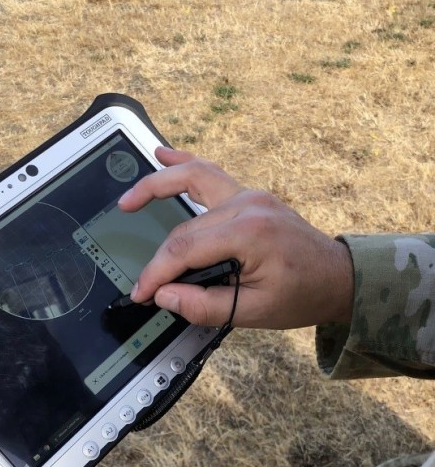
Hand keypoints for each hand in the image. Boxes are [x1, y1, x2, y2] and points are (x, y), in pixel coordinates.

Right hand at [119, 147, 353, 329]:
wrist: (337, 277)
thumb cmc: (303, 294)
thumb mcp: (255, 312)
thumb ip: (205, 305)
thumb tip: (165, 296)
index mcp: (250, 233)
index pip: (186, 249)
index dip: (158, 273)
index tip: (142, 293)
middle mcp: (248, 205)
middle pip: (185, 227)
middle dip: (158, 257)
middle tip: (142, 283)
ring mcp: (249, 194)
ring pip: (192, 180)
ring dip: (157, 184)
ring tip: (128, 199)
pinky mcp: (248, 195)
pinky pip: (210, 173)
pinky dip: (184, 163)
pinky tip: (163, 154)